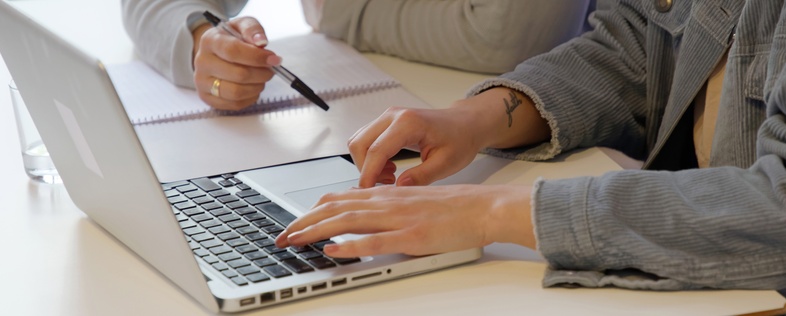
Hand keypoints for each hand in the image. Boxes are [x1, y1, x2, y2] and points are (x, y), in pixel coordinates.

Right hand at [192, 17, 280, 109]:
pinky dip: (250, 97)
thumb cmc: (232, 39)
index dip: (257, 57)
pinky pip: (235, 104)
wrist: (215, 52)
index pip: (233, 51)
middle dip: (262, 74)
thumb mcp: (242, 25)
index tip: (273, 59)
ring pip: (236, 92)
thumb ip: (253, 30)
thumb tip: (261, 43)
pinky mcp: (207, 98)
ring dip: (257, 87)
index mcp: (210, 41)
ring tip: (261, 78)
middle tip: (270, 69)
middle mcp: (202, 62)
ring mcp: (202, 82)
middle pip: (238, 75)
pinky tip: (253, 87)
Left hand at [274, 184, 535, 257]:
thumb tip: (367, 218)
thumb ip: (390, 208)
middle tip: (283, 236)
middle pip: (336, 208)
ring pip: (348, 221)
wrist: (483, 207)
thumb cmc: (454, 207)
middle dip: (304, 222)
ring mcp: (398, 219)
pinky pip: (375, 241)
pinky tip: (332, 250)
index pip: (340, 198)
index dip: (313, 210)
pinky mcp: (412, 237)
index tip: (295, 222)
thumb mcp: (415, 202)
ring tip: (294, 240)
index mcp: (388, 194)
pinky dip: (349, 246)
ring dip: (316, 232)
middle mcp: (388, 202)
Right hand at [348, 105, 484, 187]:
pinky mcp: (386, 122)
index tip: (368, 193)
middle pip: (360, 144)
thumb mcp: (446, 163)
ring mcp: (388, 116)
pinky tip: (390, 167)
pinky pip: (367, 140)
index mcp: (408, 123)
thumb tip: (397, 188)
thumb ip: (421, 176)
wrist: (465, 124)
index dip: (369, 174)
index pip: (377, 150)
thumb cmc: (460, 141)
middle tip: (386, 185)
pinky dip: (371, 157)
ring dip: (367, 163)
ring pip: (359, 141)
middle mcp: (393, 115)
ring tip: (391, 176)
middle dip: (365, 169)